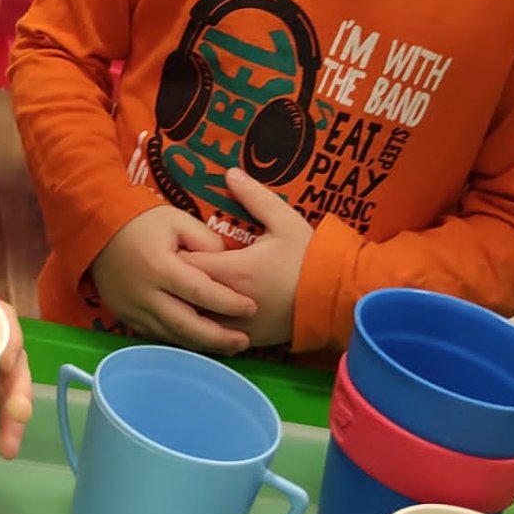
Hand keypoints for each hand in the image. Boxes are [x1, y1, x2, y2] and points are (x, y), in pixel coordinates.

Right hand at [90, 205, 257, 355]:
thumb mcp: (177, 220)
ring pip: (172, 336)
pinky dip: (180, 340)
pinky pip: (156, 335)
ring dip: (201, 344)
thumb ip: (207, 242)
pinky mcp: (124, 316)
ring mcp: (131, 309)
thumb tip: (228, 264)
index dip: (229, 303)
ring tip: (228, 346)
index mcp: (160, 267)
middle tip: (243, 341)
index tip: (251, 307)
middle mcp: (144, 293)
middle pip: (187, 325)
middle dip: (218, 337)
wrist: (95, 229)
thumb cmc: (140, 221)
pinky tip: (198, 341)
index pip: (202, 292)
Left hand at [183, 168, 312, 348]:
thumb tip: (229, 173)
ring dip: (187, 304)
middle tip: (173, 264)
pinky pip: (213, 336)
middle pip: (183, 294)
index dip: (174, 254)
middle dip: (176, 279)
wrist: (339, 299)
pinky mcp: (247, 339)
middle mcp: (228, 303)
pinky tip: (203, 309)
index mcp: (233, 271)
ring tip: (183, 288)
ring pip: (194, 319)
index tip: (174, 244)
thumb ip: (254, 197)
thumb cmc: (311, 259)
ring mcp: (237, 326)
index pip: (184, 264)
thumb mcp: (285, 221)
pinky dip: (203, 323)